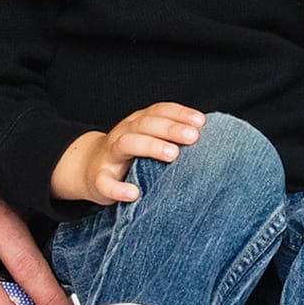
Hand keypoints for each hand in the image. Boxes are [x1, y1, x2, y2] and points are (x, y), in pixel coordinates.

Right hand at [51, 102, 204, 204]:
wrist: (89, 169)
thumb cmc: (132, 155)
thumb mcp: (150, 140)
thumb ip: (173, 138)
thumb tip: (214, 140)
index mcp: (138, 122)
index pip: (159, 111)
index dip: (180, 114)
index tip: (202, 122)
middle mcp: (124, 133)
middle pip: (146, 124)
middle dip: (170, 128)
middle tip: (193, 137)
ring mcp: (109, 155)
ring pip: (126, 144)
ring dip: (150, 146)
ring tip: (172, 155)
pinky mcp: (98, 178)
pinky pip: (105, 182)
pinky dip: (118, 188)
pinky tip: (134, 193)